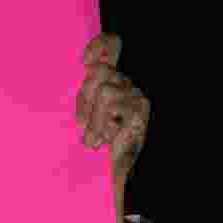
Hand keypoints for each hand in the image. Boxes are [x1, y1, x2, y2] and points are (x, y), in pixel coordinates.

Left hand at [75, 34, 149, 187]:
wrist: (123, 178)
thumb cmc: (103, 149)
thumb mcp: (90, 117)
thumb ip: (88, 95)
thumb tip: (86, 69)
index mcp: (118, 83)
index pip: (114, 44)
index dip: (100, 45)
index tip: (84, 60)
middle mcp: (131, 86)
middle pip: (100, 71)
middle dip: (85, 97)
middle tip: (82, 124)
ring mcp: (138, 98)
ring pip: (104, 90)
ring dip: (93, 118)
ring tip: (95, 138)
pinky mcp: (139, 111)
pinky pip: (111, 106)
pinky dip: (102, 124)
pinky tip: (107, 139)